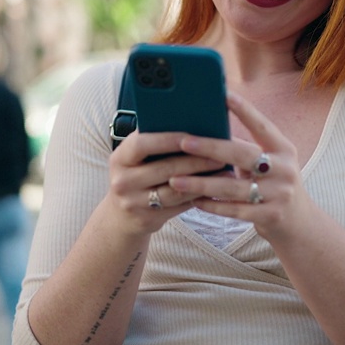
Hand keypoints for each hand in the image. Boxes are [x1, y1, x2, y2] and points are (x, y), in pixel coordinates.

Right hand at [107, 131, 229, 233]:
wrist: (121, 216)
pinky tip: (216, 188)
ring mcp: (133, 203)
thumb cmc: (136, 176)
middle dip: (196, 161)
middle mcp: (122, 181)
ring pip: (176, 190)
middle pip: (165, 169)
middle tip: (220, 155)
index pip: (142, 144)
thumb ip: (154, 143)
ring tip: (225, 172)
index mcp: (120, 158)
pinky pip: (180, 206)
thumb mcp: (135, 159)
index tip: (192, 136)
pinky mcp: (148, 220)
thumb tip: (193, 125)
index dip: (168, 140)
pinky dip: (199, 196)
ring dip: (203, 181)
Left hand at [169, 91, 310, 240]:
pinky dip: (212, 205)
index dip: (244, 110)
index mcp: (284, 149)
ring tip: (175, 180)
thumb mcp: (270, 163)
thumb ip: (246, 150)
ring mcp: (278, 194)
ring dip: (201, 183)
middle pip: (242, 155)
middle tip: (184, 142)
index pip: (262, 126)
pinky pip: (234, 210)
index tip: (224, 95)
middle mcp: (284, 169)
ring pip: (233, 187)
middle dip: (210, 148)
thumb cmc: (274, 184)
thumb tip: (209, 131)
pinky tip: (194, 200)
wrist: (298, 222)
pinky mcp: (269, 216)